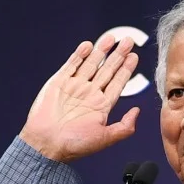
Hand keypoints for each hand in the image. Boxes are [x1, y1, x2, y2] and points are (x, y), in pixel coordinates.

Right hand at [18, 33, 140, 161]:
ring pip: (91, 64)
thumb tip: (138, 111)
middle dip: (118, 55)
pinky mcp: (59, 82)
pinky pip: (71, 65)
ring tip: (111, 38)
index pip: (117, 83)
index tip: (134, 57)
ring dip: (101, 51)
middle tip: (128, 41)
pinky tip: (89, 45)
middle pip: (107, 70)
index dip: (126, 70)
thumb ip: (124, 126)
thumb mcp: (105, 138)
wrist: (46, 143)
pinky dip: (80, 54)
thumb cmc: (74, 145)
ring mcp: (74, 87)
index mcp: (101, 106)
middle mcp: (89, 94)